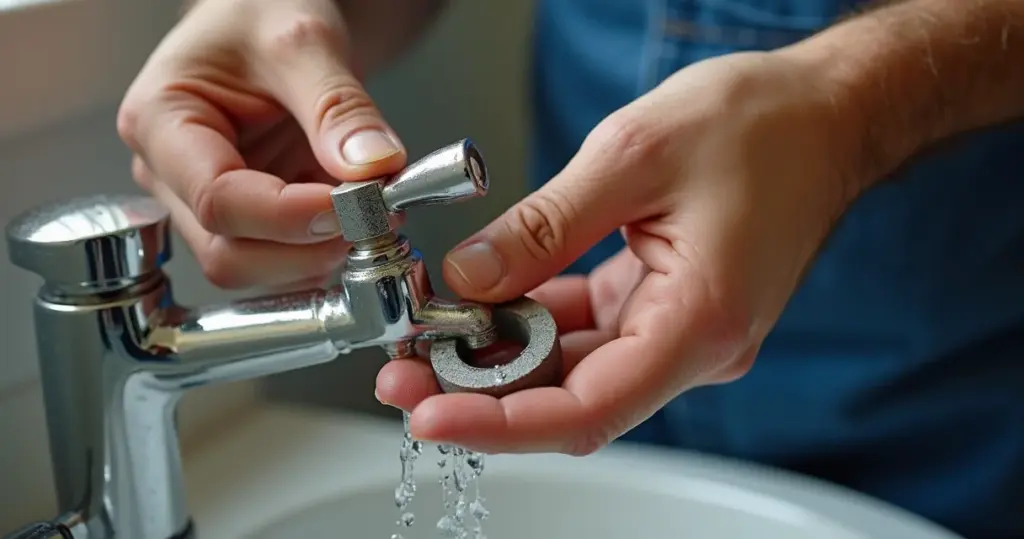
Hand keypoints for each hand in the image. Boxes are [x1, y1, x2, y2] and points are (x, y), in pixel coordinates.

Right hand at [117, 0, 405, 289]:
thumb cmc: (262, 12)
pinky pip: (283, 260)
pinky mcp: (247, 220)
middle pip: (229, 253)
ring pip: (256, 271)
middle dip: (308, 249)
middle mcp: (170, 175)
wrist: (269, 14)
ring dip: (321, 257)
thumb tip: (372, 168)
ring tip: (374, 212)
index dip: (290, 217)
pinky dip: (327, 250)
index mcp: (161, 122)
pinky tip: (360, 217)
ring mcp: (204, 204)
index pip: (217, 200)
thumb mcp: (303, 41)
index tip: (357, 203)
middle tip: (375, 217)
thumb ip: (338, 106)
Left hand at [376, 51, 868, 454]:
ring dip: (503, 356)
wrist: (824, 114)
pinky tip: (489, 301)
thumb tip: (470, 279)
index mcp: (699, 321)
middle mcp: (696, 345)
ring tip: (431, 333)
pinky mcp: (667, 309)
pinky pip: (591, 332)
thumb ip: (543, 228)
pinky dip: (536, 322)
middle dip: (482, 390)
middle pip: (573, 398)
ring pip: (576, 370)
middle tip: (403, 371)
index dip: (500, 422)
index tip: (430, 414)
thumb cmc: (761, 126)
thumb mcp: (631, 157)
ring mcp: (681, 331)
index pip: (587, 410)